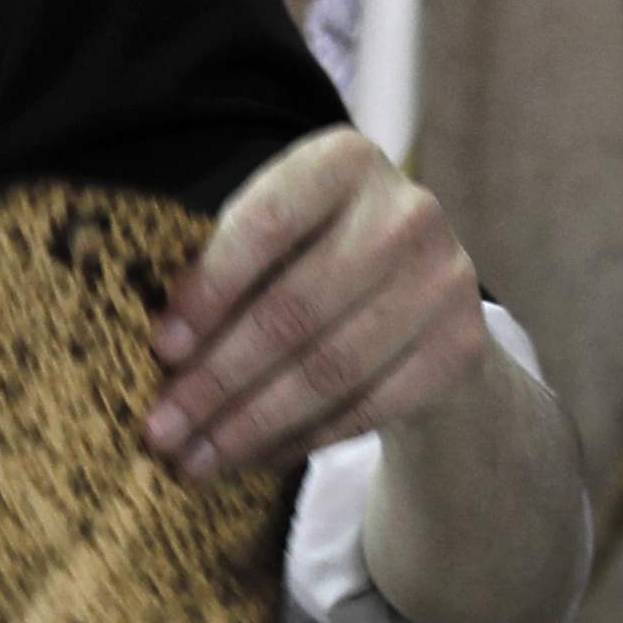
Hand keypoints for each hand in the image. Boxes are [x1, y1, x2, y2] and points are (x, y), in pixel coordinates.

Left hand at [150, 128, 493, 485]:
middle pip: (294, 310)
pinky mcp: (461, 345)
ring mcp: (444, 280)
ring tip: (197, 460)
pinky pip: (367, 408)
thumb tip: (164, 350)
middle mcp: (406, 212)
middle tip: (162, 430)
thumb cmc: (323, 260)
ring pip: (329, 370)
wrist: (427, 301)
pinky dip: (301, 439)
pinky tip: (254, 458)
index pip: (265, 226)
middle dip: (217, 379)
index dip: (209, 291)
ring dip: (251, 424)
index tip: (161, 350)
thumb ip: (227, 268)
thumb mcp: (280, 239)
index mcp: (344, 163)